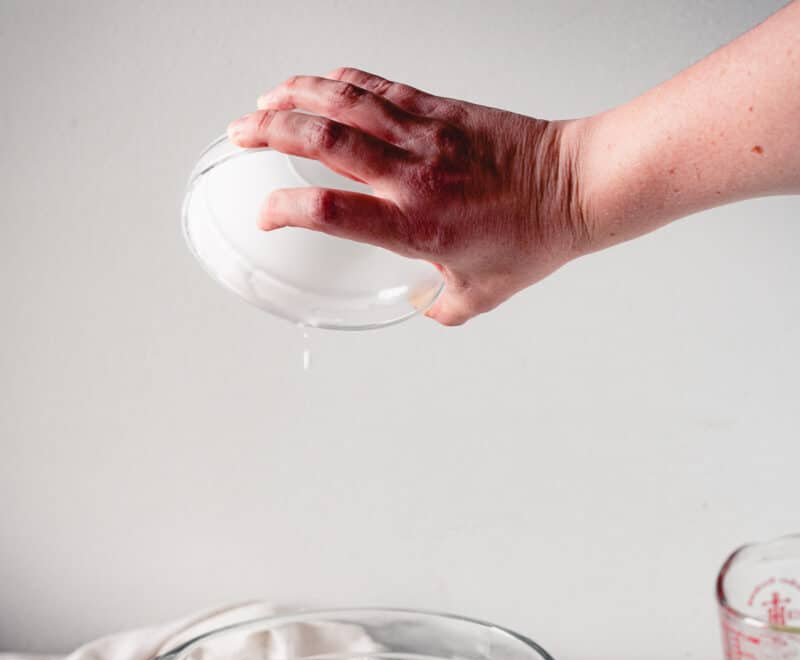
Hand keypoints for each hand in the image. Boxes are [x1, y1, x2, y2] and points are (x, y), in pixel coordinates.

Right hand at [228, 69, 588, 324]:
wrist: (574, 186)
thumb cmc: (532, 240)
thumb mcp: (481, 296)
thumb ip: (441, 307)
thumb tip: (421, 306)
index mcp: (414, 227)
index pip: (330, 211)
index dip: (285, 209)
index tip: (266, 214)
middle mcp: (411, 176)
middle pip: (323, 141)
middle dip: (270, 132)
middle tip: (239, 134)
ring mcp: (424, 135)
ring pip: (344, 102)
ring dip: (295, 97)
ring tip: (263, 100)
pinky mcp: (440, 109)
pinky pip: (378, 88)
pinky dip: (342, 82)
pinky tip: (319, 84)